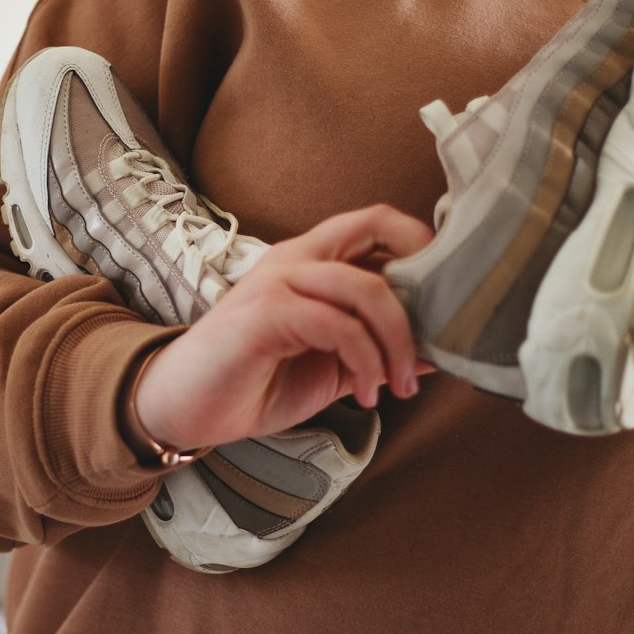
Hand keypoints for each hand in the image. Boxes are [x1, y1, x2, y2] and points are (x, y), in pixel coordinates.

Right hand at [132, 205, 433, 451]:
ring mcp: (277, 281)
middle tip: (427, 355)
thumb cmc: (252, 384)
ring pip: (365, 289)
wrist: (185, 409)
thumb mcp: (330, 369)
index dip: (422, 245)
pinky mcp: (264, 314)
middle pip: (379, 235)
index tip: (449, 299)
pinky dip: (364, 361)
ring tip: (395, 388)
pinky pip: (335, 325)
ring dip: (395, 344)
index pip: (377, 224)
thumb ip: (376, 352)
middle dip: (421, 296)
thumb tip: (435, 352)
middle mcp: (295, 259)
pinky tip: (365, 395)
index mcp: (311, 262)